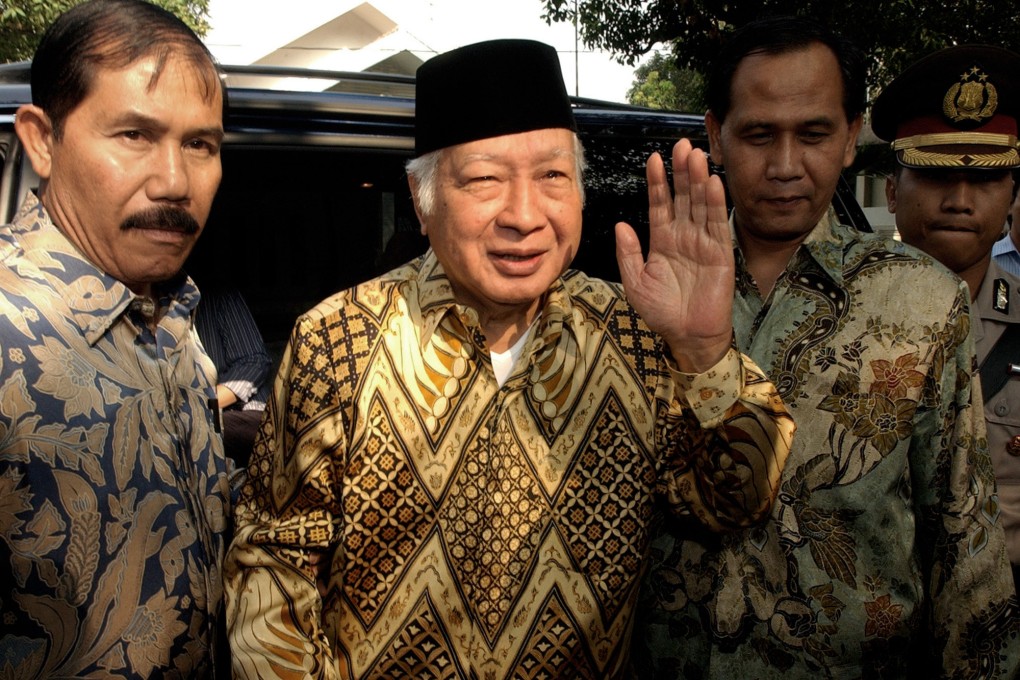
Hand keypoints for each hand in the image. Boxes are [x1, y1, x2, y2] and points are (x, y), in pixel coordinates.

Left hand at [615, 138, 733, 372]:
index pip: (659, 204)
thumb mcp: (635, 282)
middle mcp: (684, 236)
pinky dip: (715, 203)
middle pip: (682, 197)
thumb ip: (628, 253)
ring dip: (698, 180)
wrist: (687, 335)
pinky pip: (718, 224)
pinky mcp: (721, 253)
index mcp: (662, 240)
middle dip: (680, 171)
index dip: (658, 182)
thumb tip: (621, 224)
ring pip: (700, 204)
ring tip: (695, 155)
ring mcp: (703, 242)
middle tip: (681, 144)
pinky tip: (712, 183)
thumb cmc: (661, 312)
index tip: (654, 158)